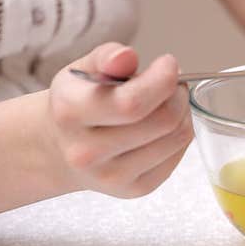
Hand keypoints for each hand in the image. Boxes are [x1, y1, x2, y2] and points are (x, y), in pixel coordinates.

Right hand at [45, 42, 192, 197]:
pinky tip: (164, 126)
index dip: (162, 81)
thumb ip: (106, 57)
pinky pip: (177, 157)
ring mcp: (111, 176)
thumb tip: (126, 56)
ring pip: (176, 138)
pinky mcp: (134, 189)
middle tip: (172, 85)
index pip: (132, 103)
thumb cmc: (79, 102)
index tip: (168, 64)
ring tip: (168, 102)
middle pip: (162, 121)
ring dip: (183, 113)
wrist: (61, 149)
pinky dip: (180, 134)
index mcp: (70, 113)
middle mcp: (87, 151)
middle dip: (177, 95)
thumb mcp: (82, 70)